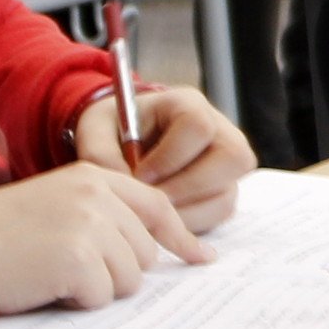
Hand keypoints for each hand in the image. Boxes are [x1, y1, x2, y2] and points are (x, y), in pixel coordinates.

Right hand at [0, 159, 205, 314]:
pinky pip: (102, 297)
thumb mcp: (53, 206)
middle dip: (115, 271)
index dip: (180, 238)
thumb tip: (150, 254)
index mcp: (92, 177)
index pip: (156, 207)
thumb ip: (100, 216)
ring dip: (95, 288)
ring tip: (50, 272)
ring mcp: (90, 225)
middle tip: (65, 266)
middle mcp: (97, 195)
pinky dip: (75, 301)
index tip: (201, 259)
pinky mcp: (79, 259)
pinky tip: (43, 284)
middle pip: (145, 252)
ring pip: (128, 279)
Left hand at [73, 80, 254, 226]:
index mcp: (188, 105)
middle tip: (151, 200)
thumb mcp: (95, 130)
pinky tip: (161, 218)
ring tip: (151, 212)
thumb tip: (125, 186)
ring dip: (186, 212)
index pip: (198, 127)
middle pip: (233, 159)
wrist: (123, 142)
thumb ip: (100, 153)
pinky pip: (220, 215)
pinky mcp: (224, 191)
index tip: (139, 174)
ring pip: (226, 194)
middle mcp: (220, 131)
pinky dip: (189, 223)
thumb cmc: (113, 130)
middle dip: (186, 189)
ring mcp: (227, 165)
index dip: (170, 157)